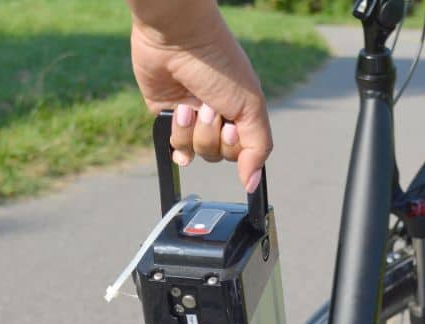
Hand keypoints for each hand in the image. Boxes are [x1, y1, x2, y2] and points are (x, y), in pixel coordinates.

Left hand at [130, 7, 271, 192]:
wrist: (178, 40)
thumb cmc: (220, 65)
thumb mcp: (251, 107)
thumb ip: (257, 148)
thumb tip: (252, 183)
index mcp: (242, 114)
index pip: (243, 153)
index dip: (234, 146)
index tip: (230, 127)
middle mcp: (219, 119)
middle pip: (217, 155)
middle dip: (211, 134)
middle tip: (209, 107)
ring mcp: (193, 120)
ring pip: (195, 152)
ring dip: (192, 130)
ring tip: (189, 103)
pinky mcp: (167, 118)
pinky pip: (174, 145)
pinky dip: (176, 134)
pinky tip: (177, 113)